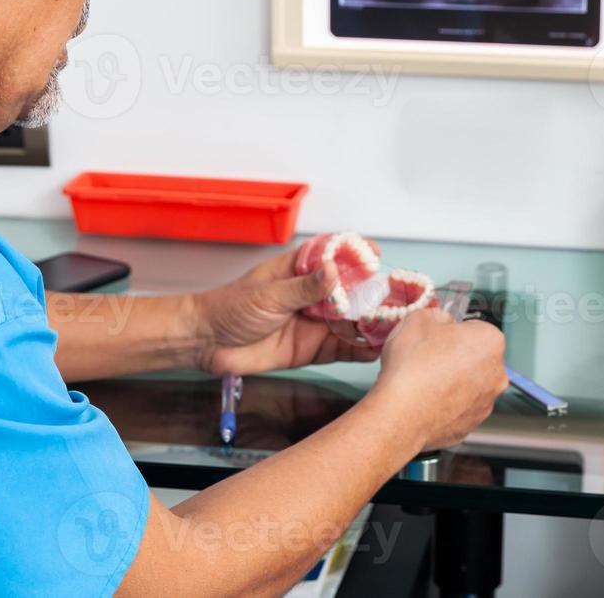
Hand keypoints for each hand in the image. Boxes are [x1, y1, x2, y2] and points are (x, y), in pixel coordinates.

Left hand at [194, 249, 380, 374]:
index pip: (335, 255)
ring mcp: (315, 322)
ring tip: (394, 326)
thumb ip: (304, 287)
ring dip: (371, 324)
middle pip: (351, 291)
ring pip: (351, 321)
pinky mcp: (311, 348)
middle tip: (396, 298)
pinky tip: (376, 350)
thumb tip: (334, 272)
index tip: (376, 255)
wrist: (207, 343)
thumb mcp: (269, 294)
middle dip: (374, 294)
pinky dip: (360, 350)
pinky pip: (342, 349)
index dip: (357, 253)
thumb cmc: (230, 308)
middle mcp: (313, 294)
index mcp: (301, 269)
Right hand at [369, 308, 507, 451]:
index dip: (451, 331)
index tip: (436, 338)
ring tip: (424, 381)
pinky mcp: (473, 423)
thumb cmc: (412, 366)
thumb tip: (441, 321)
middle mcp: (497, 373)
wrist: (401, 413)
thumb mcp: (418, 319)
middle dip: (456, 356)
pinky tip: (426, 400)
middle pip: (476, 356)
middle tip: (428, 358)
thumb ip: (437, 314)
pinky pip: (460, 406)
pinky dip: (447, 403)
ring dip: (452, 380)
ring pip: (469, 383)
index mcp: (491, 341)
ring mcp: (486, 402)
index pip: (474, 328)